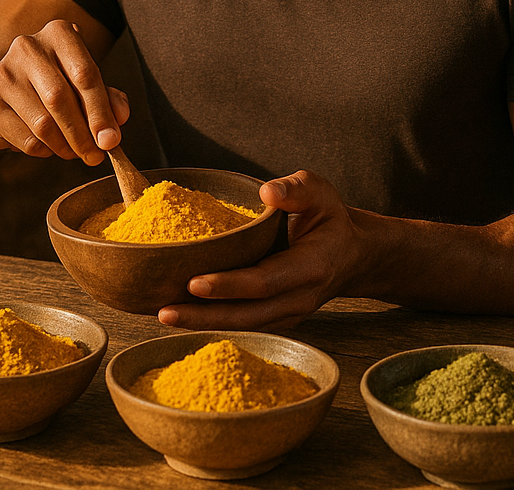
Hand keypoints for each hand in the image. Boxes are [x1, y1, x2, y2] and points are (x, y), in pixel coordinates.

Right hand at [0, 19, 130, 164]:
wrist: (4, 93)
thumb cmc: (56, 85)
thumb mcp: (84, 84)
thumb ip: (108, 97)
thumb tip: (120, 118)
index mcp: (58, 33)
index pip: (85, 74)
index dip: (101, 111)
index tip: (111, 141)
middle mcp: (27, 47)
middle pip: (61, 99)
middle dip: (83, 134)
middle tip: (96, 156)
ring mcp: (3, 74)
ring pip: (43, 124)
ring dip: (65, 147)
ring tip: (75, 152)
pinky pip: (26, 139)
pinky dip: (45, 150)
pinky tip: (49, 146)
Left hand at [157, 170, 368, 331]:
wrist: (349, 255)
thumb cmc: (329, 218)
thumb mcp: (321, 193)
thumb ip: (297, 189)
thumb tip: (268, 192)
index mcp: (311, 267)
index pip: (265, 281)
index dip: (230, 284)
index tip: (195, 282)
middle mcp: (300, 298)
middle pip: (248, 315)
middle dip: (205, 315)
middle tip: (165, 311)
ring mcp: (289, 314)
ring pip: (243, 325)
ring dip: (202, 323)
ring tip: (163, 316)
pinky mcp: (276, 319)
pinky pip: (243, 324)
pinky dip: (212, 322)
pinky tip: (182, 315)